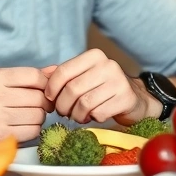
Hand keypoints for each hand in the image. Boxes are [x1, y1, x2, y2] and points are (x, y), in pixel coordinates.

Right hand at [0, 67, 53, 146]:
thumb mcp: (6, 83)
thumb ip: (31, 76)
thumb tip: (56, 70)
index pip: (34, 76)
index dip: (46, 84)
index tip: (44, 91)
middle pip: (39, 97)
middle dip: (43, 103)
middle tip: (36, 107)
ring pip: (38, 115)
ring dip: (38, 118)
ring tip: (27, 117)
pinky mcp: (1, 135)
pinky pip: (34, 131)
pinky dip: (33, 130)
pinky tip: (22, 127)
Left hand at [43, 49, 157, 125]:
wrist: (135, 99)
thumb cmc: (102, 88)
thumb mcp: (82, 76)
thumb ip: (62, 74)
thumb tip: (40, 74)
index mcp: (94, 56)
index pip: (63, 71)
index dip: (51, 89)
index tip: (50, 99)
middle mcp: (107, 65)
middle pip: (72, 89)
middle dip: (63, 106)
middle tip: (64, 112)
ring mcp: (119, 81)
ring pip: (84, 103)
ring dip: (76, 115)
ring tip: (78, 116)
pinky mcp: (126, 98)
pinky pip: (98, 113)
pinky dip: (92, 119)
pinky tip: (94, 116)